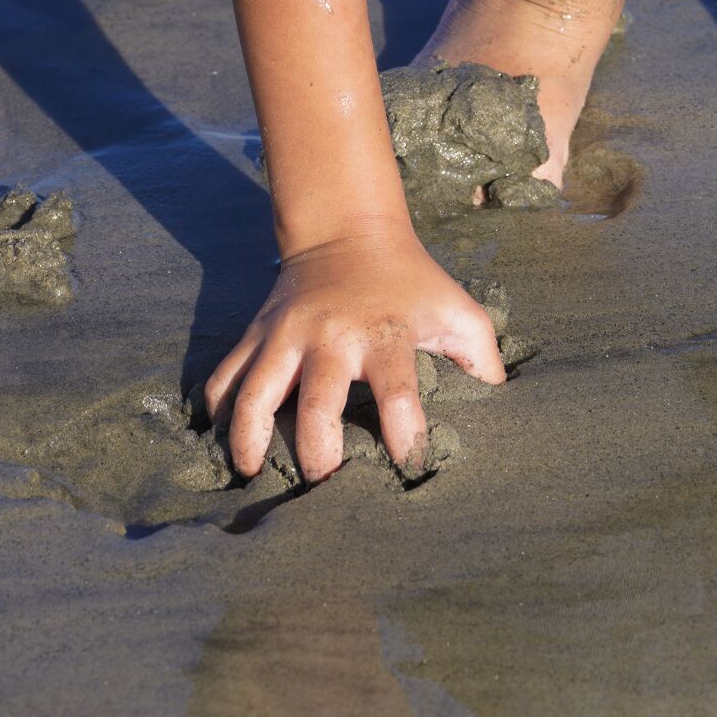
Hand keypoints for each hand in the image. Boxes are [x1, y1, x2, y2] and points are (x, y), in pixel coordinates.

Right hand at [204, 229, 505, 480]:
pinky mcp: (255, 334)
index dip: (404, 431)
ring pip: (253, 393)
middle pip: (317, 401)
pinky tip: (222, 443)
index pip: (397, 389)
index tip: (408, 467)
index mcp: (385, 333)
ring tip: (253, 475)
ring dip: (249, 439)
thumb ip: (481, 356)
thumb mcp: (456, 309)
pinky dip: (217, 411)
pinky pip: (223, 376)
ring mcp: (285, 335)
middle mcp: (330, 336)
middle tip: (322, 485)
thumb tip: (499, 406)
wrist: (347, 231)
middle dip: (317, 450)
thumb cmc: (411, 283)